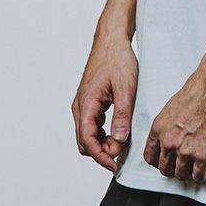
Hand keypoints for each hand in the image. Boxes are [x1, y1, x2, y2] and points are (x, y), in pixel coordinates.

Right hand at [71, 34, 138, 171]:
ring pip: (86, 134)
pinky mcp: (89, 101)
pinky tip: (116, 132)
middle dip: (101, 151)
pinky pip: (91, 125)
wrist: (112, 40)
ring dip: (101, 143)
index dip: (100, 156)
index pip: (87, 140)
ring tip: (120, 143)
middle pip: (84, 141)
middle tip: (121, 154)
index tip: (114, 165)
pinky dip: (101, 134)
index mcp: (86, 103)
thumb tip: (119, 140)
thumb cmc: (118, 59)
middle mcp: (80, 106)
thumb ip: (122, 115)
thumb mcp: (125, 87)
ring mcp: (83, 104)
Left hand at [143, 63, 205, 183]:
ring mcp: (185, 150)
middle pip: (164, 169)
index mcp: (159, 128)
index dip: (159, 161)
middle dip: (174, 168)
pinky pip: (198, 176)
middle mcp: (168, 141)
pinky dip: (202, 174)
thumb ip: (168, 124)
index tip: (166, 161)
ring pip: (181, 175)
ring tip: (195, 166)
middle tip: (183, 164)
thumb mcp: (173, 106)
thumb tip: (171, 133)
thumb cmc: (199, 89)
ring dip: (188, 172)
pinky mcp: (203, 155)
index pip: (150, 157)